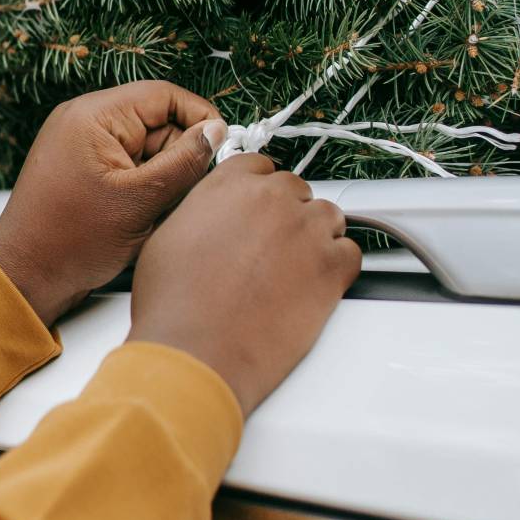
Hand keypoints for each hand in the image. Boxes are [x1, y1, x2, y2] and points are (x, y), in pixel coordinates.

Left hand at [0, 81, 227, 326]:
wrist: (27, 277)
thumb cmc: (67, 242)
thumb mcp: (139, 201)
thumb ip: (183, 163)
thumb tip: (215, 134)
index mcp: (93, 116)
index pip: (163, 95)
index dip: (199, 118)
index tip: (222, 145)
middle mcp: (86, 123)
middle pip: (158, 122)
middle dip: (180, 155)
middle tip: (188, 191)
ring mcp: (85, 146)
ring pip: (149, 148)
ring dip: (164, 176)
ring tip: (156, 209)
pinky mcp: (88, 169)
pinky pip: (132, 166)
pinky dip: (147, 188)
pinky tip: (144, 215)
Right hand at [128, 155, 360, 417]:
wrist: (196, 351)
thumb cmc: (175, 305)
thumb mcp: (168, 237)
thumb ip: (202, 212)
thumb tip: (214, 217)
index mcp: (228, 185)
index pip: (261, 168)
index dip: (262, 193)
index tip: (261, 211)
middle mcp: (270, 198)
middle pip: (296, 190)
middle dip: (288, 216)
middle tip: (274, 250)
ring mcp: (305, 229)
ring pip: (328, 216)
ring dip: (316, 237)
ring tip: (295, 270)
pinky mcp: (331, 266)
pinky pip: (350, 253)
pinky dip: (337, 268)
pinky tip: (314, 287)